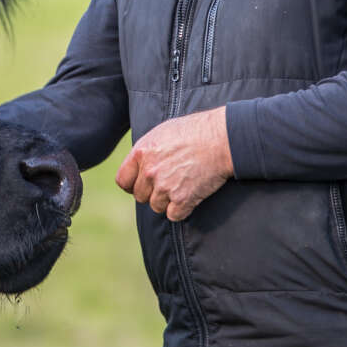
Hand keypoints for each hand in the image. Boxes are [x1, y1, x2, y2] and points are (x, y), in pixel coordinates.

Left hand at [116, 107, 232, 221]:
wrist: (223, 139)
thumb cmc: (195, 131)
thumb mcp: (162, 132)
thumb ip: (147, 151)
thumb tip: (139, 164)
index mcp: (141, 152)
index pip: (123, 180)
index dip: (132, 185)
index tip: (143, 185)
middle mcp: (150, 171)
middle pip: (140, 196)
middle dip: (153, 193)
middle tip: (170, 182)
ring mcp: (165, 186)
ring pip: (156, 206)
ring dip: (168, 201)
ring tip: (183, 185)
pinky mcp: (182, 199)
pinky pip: (173, 215)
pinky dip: (182, 210)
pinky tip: (191, 196)